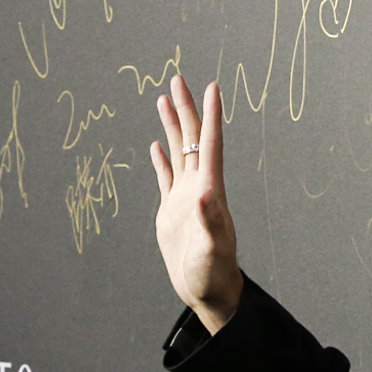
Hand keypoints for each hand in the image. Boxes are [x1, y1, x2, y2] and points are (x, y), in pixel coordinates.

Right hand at [151, 76, 241, 332]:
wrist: (208, 293)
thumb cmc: (213, 274)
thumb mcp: (211, 248)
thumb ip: (209, 221)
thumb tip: (204, 193)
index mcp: (210, 190)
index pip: (211, 143)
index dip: (211, 115)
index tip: (211, 86)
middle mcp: (200, 187)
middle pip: (193, 139)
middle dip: (186, 108)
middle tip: (177, 78)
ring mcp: (185, 198)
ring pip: (179, 152)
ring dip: (173, 126)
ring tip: (164, 99)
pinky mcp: (172, 212)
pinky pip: (166, 177)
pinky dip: (162, 159)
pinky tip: (157, 145)